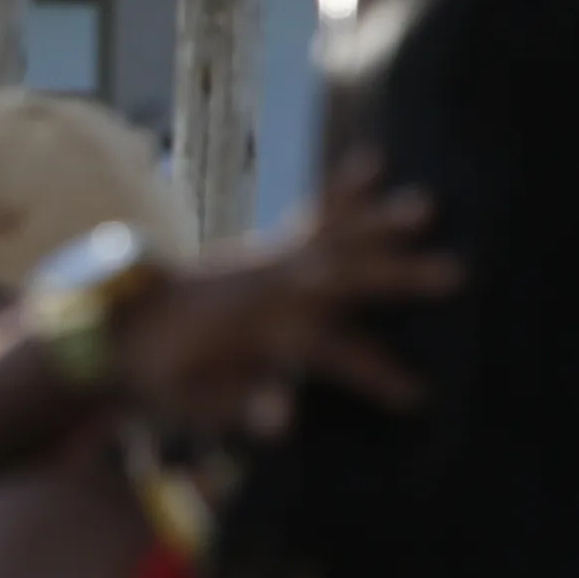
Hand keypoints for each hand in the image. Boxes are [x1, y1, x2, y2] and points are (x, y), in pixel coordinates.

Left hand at [103, 177, 461, 440]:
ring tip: (427, 202)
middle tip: (458, 271)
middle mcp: (271, 290)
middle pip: (344, 279)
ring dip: (381, 222)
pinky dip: (342, 192)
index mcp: (259, 334)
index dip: (375, 373)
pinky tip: (375, 162)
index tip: (419, 394)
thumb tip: (286, 415)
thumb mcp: (194, 406)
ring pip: (334, 238)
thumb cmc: (166, 378)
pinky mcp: (269, 249)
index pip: (332, 354)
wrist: (119, 328)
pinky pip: (312, 216)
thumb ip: (241, 408)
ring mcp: (270, 262)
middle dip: (398, 277)